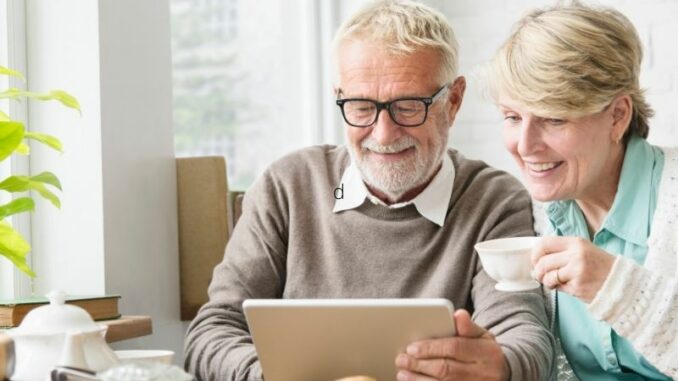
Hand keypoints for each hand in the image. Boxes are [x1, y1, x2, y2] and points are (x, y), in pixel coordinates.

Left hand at [394, 309, 509, 380]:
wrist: (504, 373)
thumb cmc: (485, 351)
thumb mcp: (482, 336)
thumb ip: (468, 327)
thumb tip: (458, 314)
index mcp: (486, 353)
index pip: (455, 348)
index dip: (431, 348)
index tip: (411, 348)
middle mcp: (483, 373)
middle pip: (446, 370)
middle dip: (420, 365)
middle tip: (401, 359)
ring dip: (419, 380)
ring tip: (403, 373)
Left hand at [531, 236, 615, 302]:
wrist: (623, 283)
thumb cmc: (599, 266)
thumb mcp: (583, 250)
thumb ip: (561, 251)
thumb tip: (536, 260)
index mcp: (576, 242)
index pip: (544, 243)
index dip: (535, 254)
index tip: (535, 261)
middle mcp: (576, 255)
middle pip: (543, 262)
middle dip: (538, 271)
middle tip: (541, 276)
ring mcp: (577, 271)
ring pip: (548, 276)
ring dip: (546, 281)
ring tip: (553, 282)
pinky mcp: (578, 287)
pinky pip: (558, 287)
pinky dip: (558, 288)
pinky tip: (568, 287)